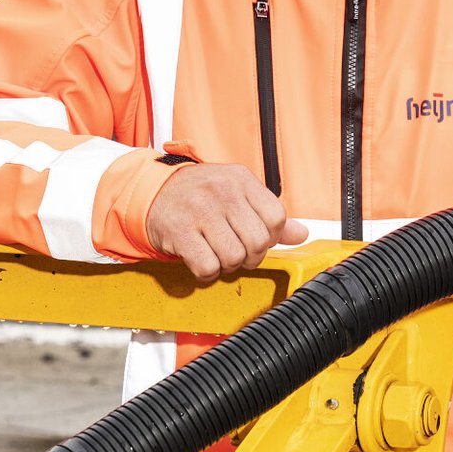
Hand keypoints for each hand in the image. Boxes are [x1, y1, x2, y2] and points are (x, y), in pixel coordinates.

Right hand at [144, 163, 305, 281]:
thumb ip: (267, 214)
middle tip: (237, 252)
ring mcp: (200, 211)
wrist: (151, 191)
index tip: (256, 239)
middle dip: (251, 256)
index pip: (277, 217)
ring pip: (235, 257)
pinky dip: (206, 272)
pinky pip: (208, 267)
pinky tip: (200, 259)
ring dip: (228, 265)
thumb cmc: (197, 194)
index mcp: (241, 179)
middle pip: (259, 241)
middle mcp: (222, 191)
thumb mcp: (236, 193)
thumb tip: (302, 233)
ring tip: (216, 253)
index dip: (271, 237)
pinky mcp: (180, 232)